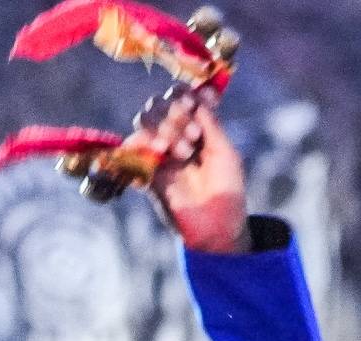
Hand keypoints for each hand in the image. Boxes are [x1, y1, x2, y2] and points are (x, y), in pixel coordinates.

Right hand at [125, 87, 248, 253]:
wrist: (218, 226)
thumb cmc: (227, 190)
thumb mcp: (225, 153)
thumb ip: (210, 123)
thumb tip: (199, 94)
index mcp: (197, 127)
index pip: (181, 97)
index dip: (184, 94)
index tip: (195, 102)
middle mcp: (176, 134)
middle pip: (160, 104)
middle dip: (176, 113)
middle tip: (194, 135)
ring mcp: (159, 150)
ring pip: (146, 119)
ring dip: (165, 127)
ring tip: (185, 151)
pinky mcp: (146, 168)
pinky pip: (133, 144)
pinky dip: (145, 140)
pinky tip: (162, 149)